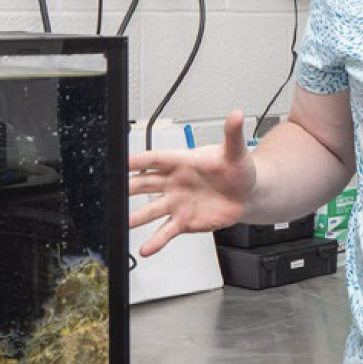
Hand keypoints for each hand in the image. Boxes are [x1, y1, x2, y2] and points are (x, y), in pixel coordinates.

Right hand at [128, 110, 255, 256]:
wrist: (247, 195)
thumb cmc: (238, 170)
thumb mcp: (236, 151)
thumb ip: (232, 134)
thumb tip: (237, 115)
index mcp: (183, 161)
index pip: (157, 159)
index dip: (140, 160)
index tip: (123, 161)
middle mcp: (174, 182)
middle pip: (146, 183)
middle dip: (129, 187)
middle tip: (115, 191)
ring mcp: (177, 203)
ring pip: (152, 210)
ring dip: (137, 216)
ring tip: (124, 222)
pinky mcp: (184, 221)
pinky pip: (166, 231)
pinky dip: (156, 241)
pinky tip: (145, 249)